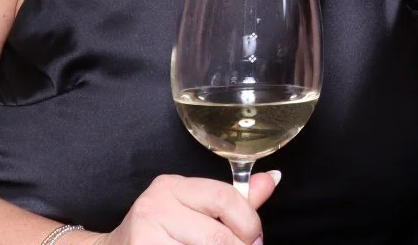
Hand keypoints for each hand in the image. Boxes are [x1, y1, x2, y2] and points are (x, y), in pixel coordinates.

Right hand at [81, 170, 280, 244]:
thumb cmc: (159, 231)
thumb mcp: (193, 207)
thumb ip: (234, 200)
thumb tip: (273, 179)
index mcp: (171, 186)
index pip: (224, 197)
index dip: (249, 222)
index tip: (255, 238)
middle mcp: (154, 207)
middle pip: (215, 235)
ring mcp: (144, 237)